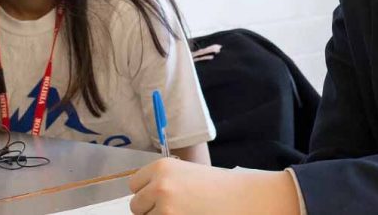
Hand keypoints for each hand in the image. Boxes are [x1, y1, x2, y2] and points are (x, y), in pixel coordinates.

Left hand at [128, 158, 299, 214]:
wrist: (243, 197)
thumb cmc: (219, 186)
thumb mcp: (187, 174)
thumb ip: (164, 181)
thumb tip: (143, 197)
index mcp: (162, 167)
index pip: (134, 185)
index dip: (146, 192)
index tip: (159, 196)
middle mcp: (159, 185)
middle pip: (136, 206)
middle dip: (150, 209)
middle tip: (175, 207)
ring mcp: (164, 208)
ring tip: (185, 211)